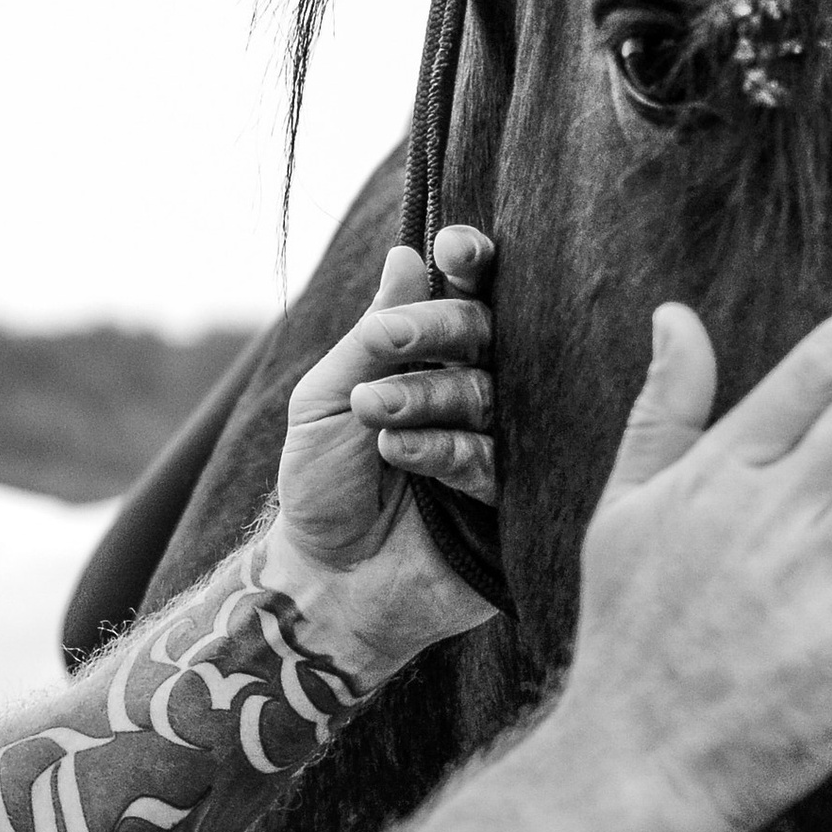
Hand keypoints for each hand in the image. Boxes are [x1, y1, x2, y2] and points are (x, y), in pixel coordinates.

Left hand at [262, 230, 498, 667]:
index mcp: (428, 358)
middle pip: (486, 333)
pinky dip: (443, 448)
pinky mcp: (511, 498)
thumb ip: (372, 333)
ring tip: (373, 416)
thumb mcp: (326, 400)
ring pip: (490, 393)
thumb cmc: (319, 486)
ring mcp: (496, 443)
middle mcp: (470, 391)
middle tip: (390, 345)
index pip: (464, 295)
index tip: (456, 248)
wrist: (326, 583)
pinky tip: (400, 455)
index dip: (469, 264)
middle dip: (439, 330)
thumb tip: (408, 253)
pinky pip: (494, 456)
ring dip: (427, 396)